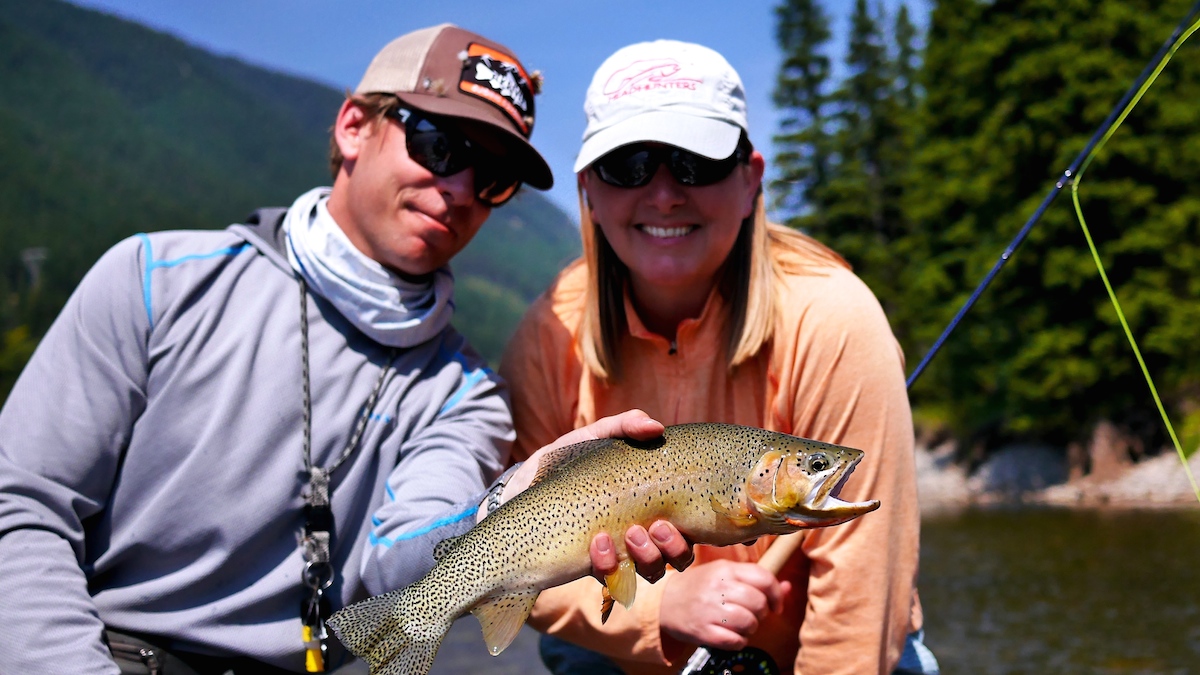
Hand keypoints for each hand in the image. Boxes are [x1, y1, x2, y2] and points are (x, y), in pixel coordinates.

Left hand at [503, 410, 692, 579]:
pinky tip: (596, 543)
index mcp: (652, 505)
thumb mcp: (593, 438)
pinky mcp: (594, 566)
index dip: (692, 530)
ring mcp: (619, 553)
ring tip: (629, 533)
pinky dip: (608, 562)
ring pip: (653, 572)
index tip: (673, 514)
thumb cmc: (566, 462)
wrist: (522, 488)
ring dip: (648, 557)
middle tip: (656, 526)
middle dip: (673, 547)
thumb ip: (623, 427)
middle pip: (678, 556)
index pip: (689, 526)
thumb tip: (656, 426)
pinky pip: (612, 577)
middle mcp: (643, 534)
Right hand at [659, 560, 789, 650]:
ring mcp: (709, 609)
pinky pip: (735, 641)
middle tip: (752, 615)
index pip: (763, 578)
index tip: (775, 605)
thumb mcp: (725, 575)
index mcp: (725, 569)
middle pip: (758, 603)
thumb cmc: (700, 587)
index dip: (776, 594)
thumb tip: (788, 588)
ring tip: (740, 625)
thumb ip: (756, 580)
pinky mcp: (703, 631)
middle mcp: (718, 587)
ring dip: (750, 628)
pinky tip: (730, 635)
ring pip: (749, 623)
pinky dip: (738, 641)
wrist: (664, 602)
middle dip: (761, 613)